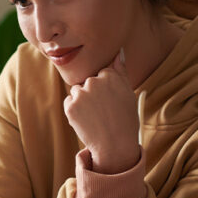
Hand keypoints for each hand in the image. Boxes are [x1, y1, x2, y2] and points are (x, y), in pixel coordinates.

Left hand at [63, 49, 139, 173]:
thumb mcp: (127, 92)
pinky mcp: (70, 107)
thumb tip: (118, 51)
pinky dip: (74, 110)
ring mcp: (81, 94)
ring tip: (95, 115)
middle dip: (92, 94)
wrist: (115, 145)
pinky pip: (69, 102)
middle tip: (103, 110)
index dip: (105, 89)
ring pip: (77, 91)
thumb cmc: (124, 118)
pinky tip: (86, 120)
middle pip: (87, 82)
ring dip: (82, 101)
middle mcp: (94, 82)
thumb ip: (120, 70)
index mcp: (110, 76)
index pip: (101, 74)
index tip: (111, 101)